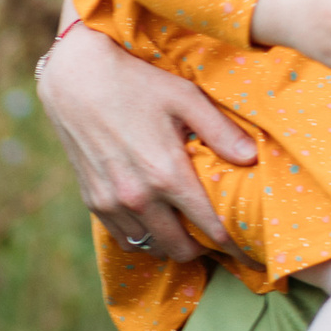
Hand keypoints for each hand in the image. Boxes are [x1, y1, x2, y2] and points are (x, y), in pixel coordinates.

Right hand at [38, 20, 257, 263]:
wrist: (76, 77)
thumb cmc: (137, 82)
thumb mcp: (185, 98)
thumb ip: (221, 131)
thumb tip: (253, 158)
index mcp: (167, 174)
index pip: (210, 228)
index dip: (234, 245)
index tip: (248, 252)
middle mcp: (139, 197)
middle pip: (180, 249)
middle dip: (203, 248)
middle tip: (215, 235)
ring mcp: (112, 203)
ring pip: (150, 246)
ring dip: (171, 241)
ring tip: (185, 225)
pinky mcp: (93, 200)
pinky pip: (124, 236)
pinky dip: (143, 234)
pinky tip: (154, 217)